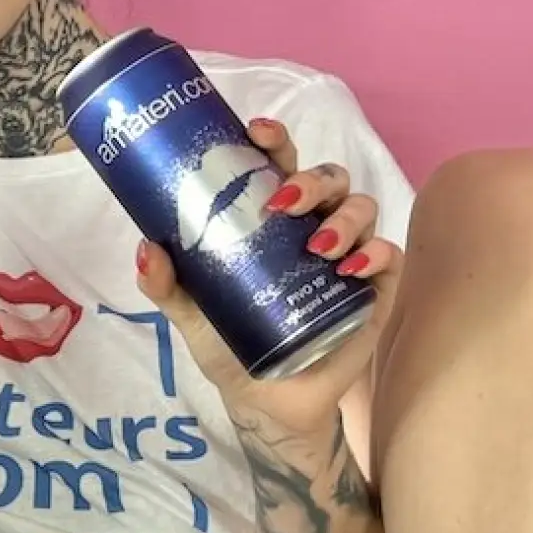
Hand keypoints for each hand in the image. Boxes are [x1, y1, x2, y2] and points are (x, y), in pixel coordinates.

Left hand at [136, 116, 401, 433]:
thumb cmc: (231, 343)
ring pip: (361, 207)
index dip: (274, 141)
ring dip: (342, 217)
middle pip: (327, 177)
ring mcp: (348, 254)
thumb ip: (166, 284)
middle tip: (283, 202)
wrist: (265, 401)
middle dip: (310, 179)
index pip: (279, 165)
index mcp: (272, 220)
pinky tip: (350, 269)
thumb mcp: (192, 313)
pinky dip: (374, 254)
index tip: (258, 131)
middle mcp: (313, 226)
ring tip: (316, 247)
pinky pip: (387, 254)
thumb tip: (145, 247)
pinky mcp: (375, 287)